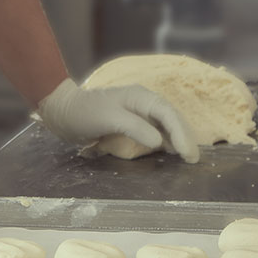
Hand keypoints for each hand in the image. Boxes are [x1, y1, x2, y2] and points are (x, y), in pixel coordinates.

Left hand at [38, 78, 199, 163]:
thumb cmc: (84, 112)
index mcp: (140, 97)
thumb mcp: (109, 119)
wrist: (63, 112)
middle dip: (185, 137)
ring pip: (166, 125)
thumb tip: (160, 141)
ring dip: (178, 139)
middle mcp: (143, 103)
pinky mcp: (132, 124)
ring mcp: (138, 113)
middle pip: (172, 119)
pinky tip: (171, 152)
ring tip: (188, 157)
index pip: (168, 114)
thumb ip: (135, 127)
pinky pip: (155, 131)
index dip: (181, 133)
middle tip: (194, 160)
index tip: (187, 153)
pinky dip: (166, 141)